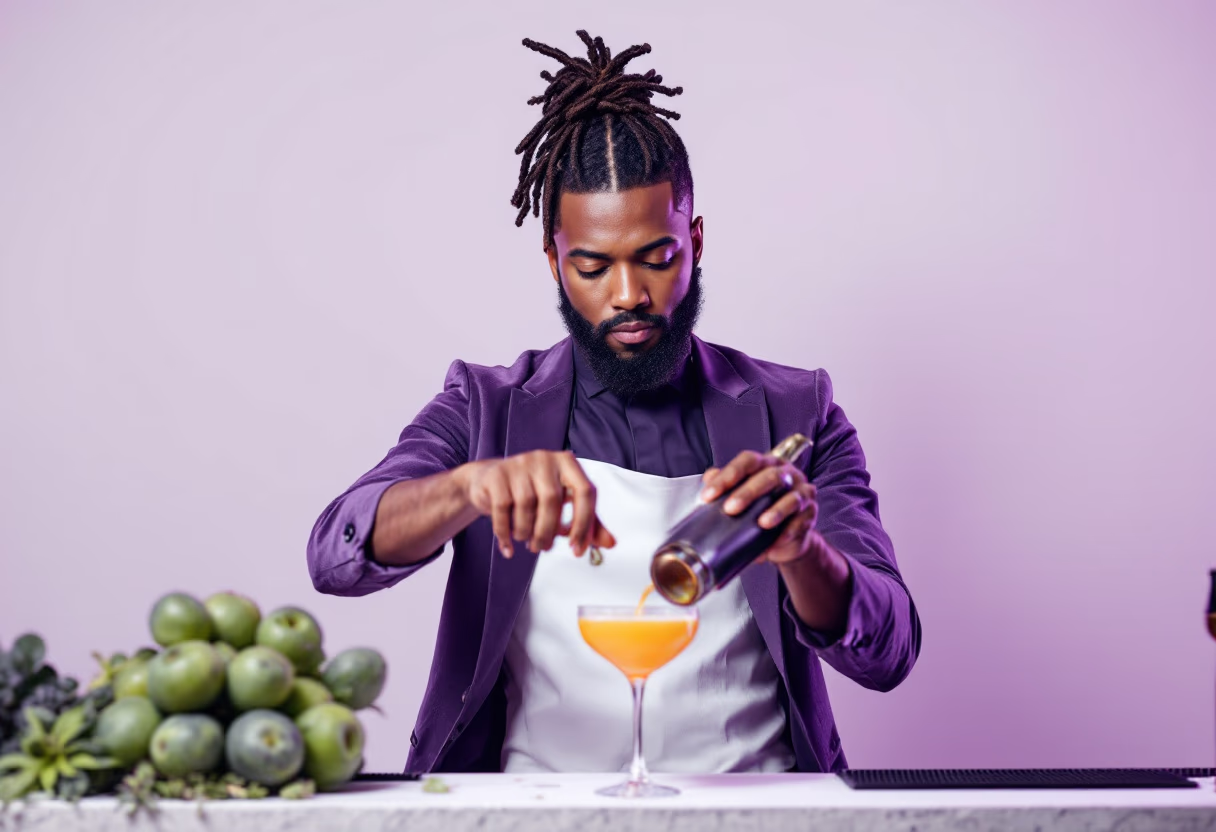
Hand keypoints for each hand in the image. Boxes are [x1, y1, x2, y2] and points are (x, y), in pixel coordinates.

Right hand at [463, 450, 615, 558]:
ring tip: (528, 542)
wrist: (490, 481)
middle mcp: (545, 459)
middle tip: (543, 548)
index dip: (584, 524)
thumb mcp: (563, 504)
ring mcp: (519, 464)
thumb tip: (610, 543)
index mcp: (568, 463)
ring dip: (527, 533)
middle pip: (553, 501)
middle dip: (549, 532)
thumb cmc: (533, 493)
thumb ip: (587, 522)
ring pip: (527, 506)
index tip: (576, 549)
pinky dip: (506, 534)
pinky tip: (509, 547)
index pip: (585, 491)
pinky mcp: (497, 475)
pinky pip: (503, 510)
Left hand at [699, 450, 820, 564]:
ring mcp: (802, 492)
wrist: (784, 538)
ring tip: (762, 523)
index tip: (709, 495)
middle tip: (730, 509)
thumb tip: (708, 478)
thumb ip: (725, 486)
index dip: (728, 475)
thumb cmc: (761, 510)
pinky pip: (802, 520)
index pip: (748, 461)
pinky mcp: (810, 513)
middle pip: (770, 476)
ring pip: (791, 498)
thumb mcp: (741, 498)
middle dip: (748, 493)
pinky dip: (789, 531)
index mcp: (767, 464)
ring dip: (776, 511)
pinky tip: (777, 540)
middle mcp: (787, 474)